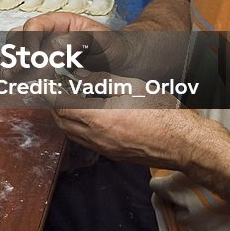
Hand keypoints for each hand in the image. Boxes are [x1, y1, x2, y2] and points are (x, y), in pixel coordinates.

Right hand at [4, 13, 120, 79]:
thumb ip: (80, 41)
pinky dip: (18, 72)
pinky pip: (25, 65)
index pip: (35, 25)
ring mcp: (44, 48)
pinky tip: (15, 82)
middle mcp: (48, 33)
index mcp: (60, 22)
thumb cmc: (115, 48)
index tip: (31, 58)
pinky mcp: (44, 64)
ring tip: (9, 78)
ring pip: (18, 50)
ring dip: (11, 63)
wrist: (122, 62)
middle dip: (14, 53)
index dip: (29, 40)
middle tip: (13, 71)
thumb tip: (55, 46)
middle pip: (20, 36)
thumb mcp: (103, 41)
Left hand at [49, 74, 207, 168]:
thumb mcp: (130, 85)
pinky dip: (77, 127)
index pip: (60, 105)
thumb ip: (100, 80)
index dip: (50, 92)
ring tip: (69, 99)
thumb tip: (79, 76)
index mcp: (97, 118)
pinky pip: (84, 141)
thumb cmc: (161, 112)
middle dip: (54, 104)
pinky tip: (87, 115)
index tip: (46, 81)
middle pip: (61, 121)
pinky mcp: (111, 154)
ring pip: (71, 133)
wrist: (183, 143)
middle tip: (56, 88)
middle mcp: (95, 137)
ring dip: (64, 117)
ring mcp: (103, 148)